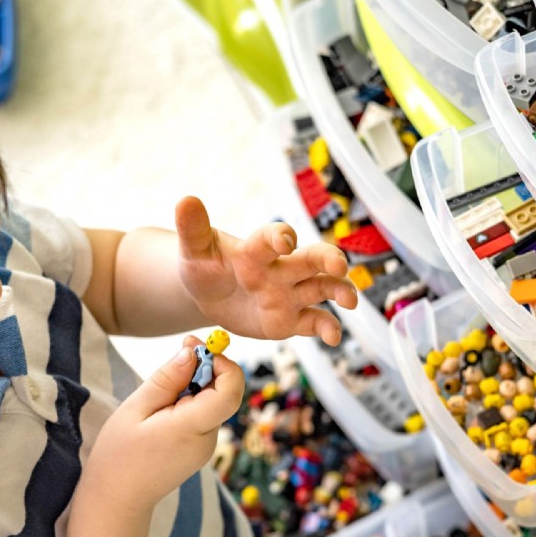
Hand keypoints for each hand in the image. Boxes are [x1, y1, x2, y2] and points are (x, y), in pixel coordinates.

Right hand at [90, 336, 243, 511]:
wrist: (117, 499)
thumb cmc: (118, 455)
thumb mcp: (136, 408)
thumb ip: (167, 379)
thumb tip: (192, 352)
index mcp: (191, 428)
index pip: (231, 390)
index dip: (222, 363)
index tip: (196, 348)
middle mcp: (208, 439)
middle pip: (223, 393)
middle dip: (205, 369)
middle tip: (177, 355)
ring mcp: (207, 447)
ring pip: (213, 403)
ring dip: (194, 387)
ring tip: (160, 394)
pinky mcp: (201, 450)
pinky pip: (204, 416)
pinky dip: (190, 403)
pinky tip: (162, 411)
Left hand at [176, 196, 357, 346]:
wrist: (208, 295)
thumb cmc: (203, 267)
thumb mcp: (194, 250)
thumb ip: (193, 228)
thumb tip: (186, 199)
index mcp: (256, 250)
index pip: (272, 238)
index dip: (279, 237)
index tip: (284, 241)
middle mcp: (280, 268)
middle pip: (311, 258)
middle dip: (328, 259)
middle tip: (340, 265)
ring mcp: (289, 294)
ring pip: (322, 288)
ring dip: (339, 291)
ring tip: (349, 300)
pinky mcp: (291, 319)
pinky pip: (314, 322)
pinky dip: (327, 329)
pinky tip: (333, 338)